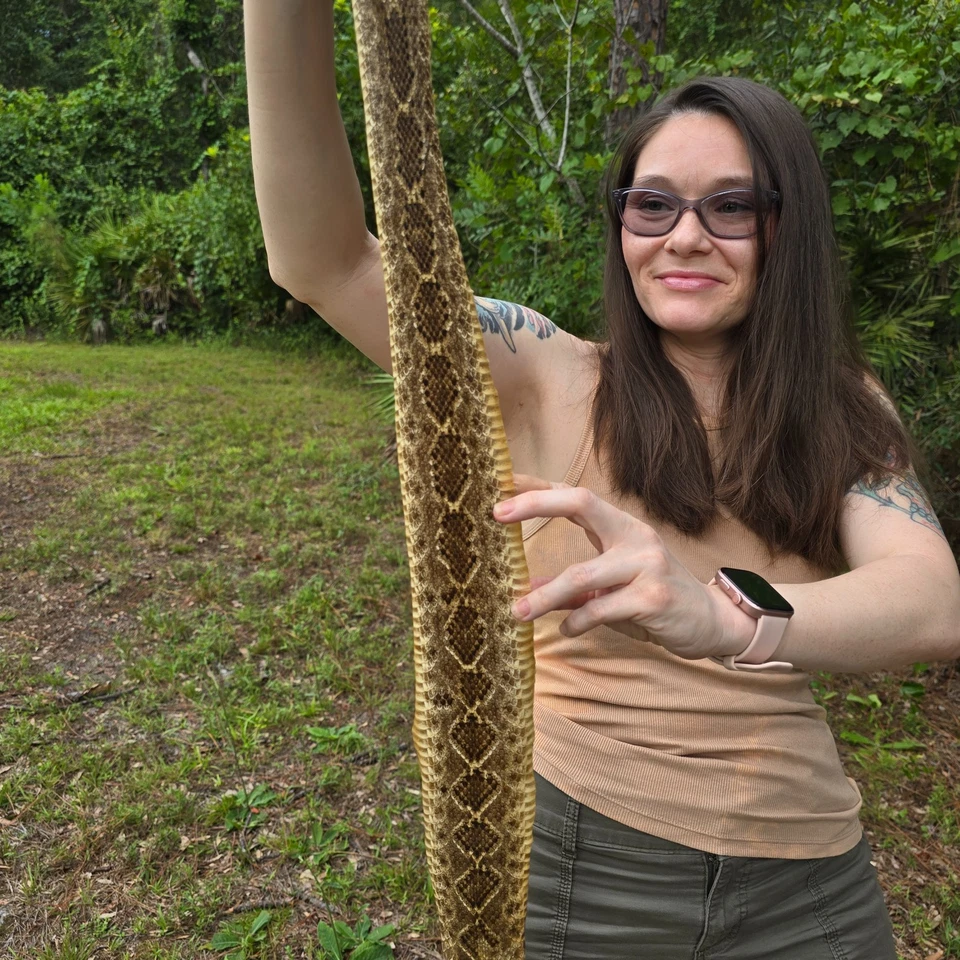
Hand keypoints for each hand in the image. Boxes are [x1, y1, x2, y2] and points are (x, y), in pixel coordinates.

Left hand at [494, 475, 756, 660]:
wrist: (711, 622)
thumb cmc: (653, 598)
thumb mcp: (613, 585)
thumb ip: (573, 585)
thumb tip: (524, 591)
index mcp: (623, 526)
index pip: (576, 495)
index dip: (539, 488)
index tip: (502, 483)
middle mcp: (635, 535)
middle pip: (581, 502)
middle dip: (537, 504)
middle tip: (496, 513)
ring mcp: (647, 564)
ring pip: (582, 574)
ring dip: (544, 595)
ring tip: (517, 612)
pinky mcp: (654, 597)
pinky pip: (602, 608)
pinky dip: (577, 621)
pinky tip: (567, 629)